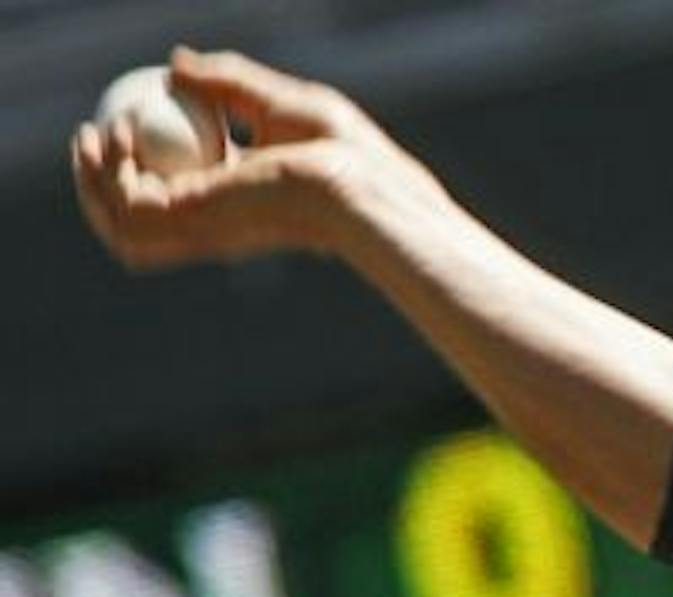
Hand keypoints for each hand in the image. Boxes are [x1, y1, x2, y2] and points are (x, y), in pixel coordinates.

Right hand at [72, 47, 447, 269]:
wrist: (358, 179)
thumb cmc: (340, 147)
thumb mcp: (277, 101)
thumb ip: (227, 83)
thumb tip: (175, 64)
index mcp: (233, 200)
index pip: (170, 194)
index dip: (132, 166)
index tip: (115, 124)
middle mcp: (212, 222)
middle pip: (134, 220)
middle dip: (97, 184)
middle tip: (86, 136)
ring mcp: (201, 229)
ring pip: (122, 224)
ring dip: (95, 181)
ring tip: (97, 134)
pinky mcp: (194, 225)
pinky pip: (130, 207)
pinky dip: (111, 175)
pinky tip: (116, 137)